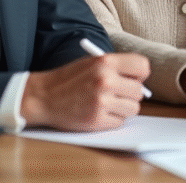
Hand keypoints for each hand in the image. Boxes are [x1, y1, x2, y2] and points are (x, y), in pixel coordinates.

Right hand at [21, 53, 149, 130]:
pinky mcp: (96, 120)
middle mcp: (106, 80)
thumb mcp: (92, 63)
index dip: (140, 75)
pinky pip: (120, 122)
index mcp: (106, 62)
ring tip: (107, 104)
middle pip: (139, 92)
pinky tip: (99, 113)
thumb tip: (141, 81)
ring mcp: (101, 101)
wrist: (42, 97)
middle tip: (117, 94)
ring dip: (123, 109)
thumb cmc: (69, 79)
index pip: (143, 66)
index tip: (134, 79)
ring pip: (133, 109)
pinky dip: (112, 120)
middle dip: (130, 94)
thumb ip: (116, 68)